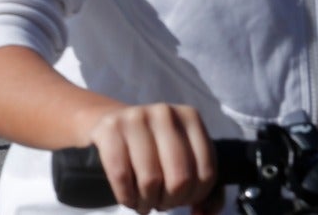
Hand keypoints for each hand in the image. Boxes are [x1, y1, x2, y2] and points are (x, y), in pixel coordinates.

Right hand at [86, 102, 217, 214]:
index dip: (194, 196)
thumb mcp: (186, 160)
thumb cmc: (157, 151)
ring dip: (148, 202)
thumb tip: (203, 213)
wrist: (116, 128)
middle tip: (162, 201)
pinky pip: (121, 176)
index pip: (206, 173)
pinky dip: (127, 197)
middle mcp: (165, 114)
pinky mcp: (109, 128)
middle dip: (171, 200)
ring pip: (151, 181)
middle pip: (180, 179)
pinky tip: (129, 197)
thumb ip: (208, 191)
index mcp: (190, 118)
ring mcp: (135, 118)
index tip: (182, 197)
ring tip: (145, 201)